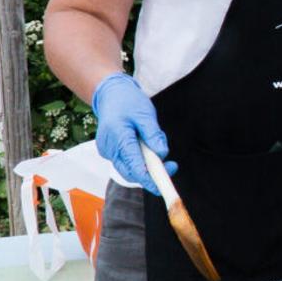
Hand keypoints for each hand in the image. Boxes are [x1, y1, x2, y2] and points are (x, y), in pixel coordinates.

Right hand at [92, 72, 176, 194]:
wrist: (110, 94)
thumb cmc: (128, 102)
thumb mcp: (145, 114)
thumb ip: (153, 135)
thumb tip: (162, 154)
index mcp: (118, 138)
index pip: (134, 166)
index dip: (149, 179)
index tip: (162, 186)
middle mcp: (110, 149)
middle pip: (131, 172)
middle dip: (152, 173)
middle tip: (172, 165)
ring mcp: (109, 151)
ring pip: (130, 168)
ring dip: (148, 163)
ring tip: (157, 142)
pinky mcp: (112, 152)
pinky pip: (128, 160)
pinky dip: (141, 157)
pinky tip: (146, 142)